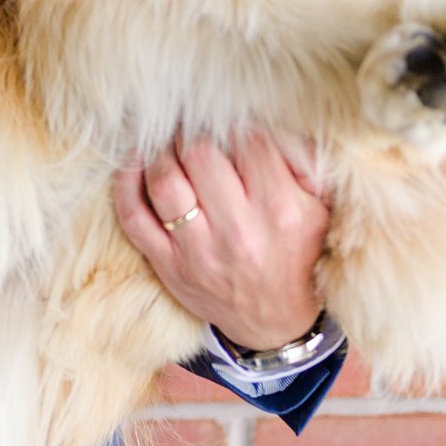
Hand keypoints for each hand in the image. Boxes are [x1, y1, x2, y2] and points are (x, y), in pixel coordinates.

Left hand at [115, 129, 328, 351]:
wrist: (275, 323)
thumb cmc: (295, 253)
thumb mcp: (319, 210)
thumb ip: (303, 162)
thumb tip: (273, 121)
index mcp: (280, 212)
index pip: (249, 142)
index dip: (236, 124)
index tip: (229, 122)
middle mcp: (238, 232)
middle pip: (199, 154)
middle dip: (194, 131)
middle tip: (193, 126)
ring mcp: (198, 252)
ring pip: (163, 179)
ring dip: (160, 150)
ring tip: (168, 141)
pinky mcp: (167, 265)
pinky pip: (132, 216)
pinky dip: (126, 183)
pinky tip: (134, 162)